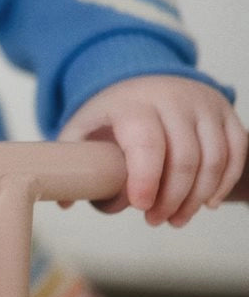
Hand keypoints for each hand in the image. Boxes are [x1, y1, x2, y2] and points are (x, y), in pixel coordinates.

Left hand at [58, 76, 247, 226]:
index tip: (139, 206)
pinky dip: (224, 181)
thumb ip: (73, 161)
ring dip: (197, 197)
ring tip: (176, 219)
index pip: (147, 142)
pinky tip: (207, 203)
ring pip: (214, 158)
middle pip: (184, 157)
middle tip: (155, 220)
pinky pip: (237, 151)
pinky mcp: (224, 112)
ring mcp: (203, 104)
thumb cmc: (110, 112)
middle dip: (172, 198)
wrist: (140, 77)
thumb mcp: (82, 127)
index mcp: (133, 103)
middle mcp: (172, 99)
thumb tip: (64, 201)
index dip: (146, 178)